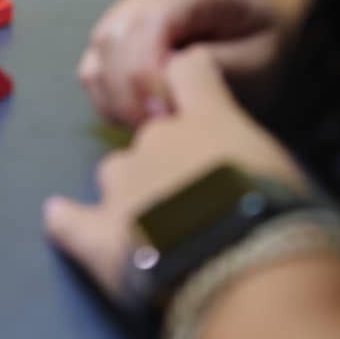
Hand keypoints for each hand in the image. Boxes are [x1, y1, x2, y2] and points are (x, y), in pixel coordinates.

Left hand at [45, 46, 310, 303]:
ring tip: (157, 226)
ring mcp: (123, 185)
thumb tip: (237, 163)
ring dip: (132, 193)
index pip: (187, 70)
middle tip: (195, 197)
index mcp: (205, 118)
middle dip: (166, 160)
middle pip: (150, 136)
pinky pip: (71, 223)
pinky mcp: (99, 236)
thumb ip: (247, 152)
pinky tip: (58, 217)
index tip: (190, 92)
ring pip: (116, 173)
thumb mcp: (281, 168)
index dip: (186, 80)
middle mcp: (156, 140)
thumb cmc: (276, 215)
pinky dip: (67, 222)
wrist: (243, 269)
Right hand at [79, 0, 284, 126]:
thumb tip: (169, 82)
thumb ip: (217, 67)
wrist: (264, 27)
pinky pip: (95, 70)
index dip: (147, 71)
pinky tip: (146, 114)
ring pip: (97, 56)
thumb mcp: (260, 60)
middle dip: (130, 92)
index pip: (147, 21)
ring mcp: (132, 10)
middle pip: (112, 38)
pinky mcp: (119, 36)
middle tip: (165, 125)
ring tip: (157, 122)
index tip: (168, 112)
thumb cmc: (266, 43)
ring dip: (118, 99)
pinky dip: (112, 100)